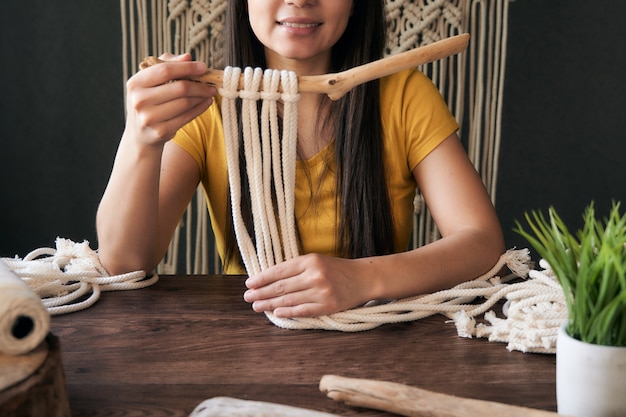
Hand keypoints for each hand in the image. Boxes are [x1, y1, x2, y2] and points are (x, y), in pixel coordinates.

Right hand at [124, 53, 216, 146]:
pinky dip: (200, 109)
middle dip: (200, 85)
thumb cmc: (149, 101)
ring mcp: (149, 118)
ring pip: (185, 103)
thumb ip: (167, 64)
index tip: (203, 67)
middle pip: (179, 88)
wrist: (140, 134)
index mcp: (135, 83)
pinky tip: (206, 103)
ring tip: (210, 93)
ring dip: (202, 97)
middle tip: (212, 84)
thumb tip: (188, 57)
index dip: (187, 68)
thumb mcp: (151, 81)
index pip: (165, 70)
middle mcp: (139, 100)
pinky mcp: (161, 131)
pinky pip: (187, 117)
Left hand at [243, 253, 371, 317]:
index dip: (262, 278)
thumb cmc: (337, 269)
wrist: (363, 278)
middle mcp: (315, 276)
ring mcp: (321, 292)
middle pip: (281, 287)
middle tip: (247, 297)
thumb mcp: (317, 261)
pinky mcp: (328, 306)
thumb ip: (296, 268)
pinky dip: (288, 312)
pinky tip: (276, 313)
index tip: (249, 283)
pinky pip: (303, 311)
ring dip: (269, 304)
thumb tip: (269, 279)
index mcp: (310, 261)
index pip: (280, 271)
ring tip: (256, 306)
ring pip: (289, 300)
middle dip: (261, 292)